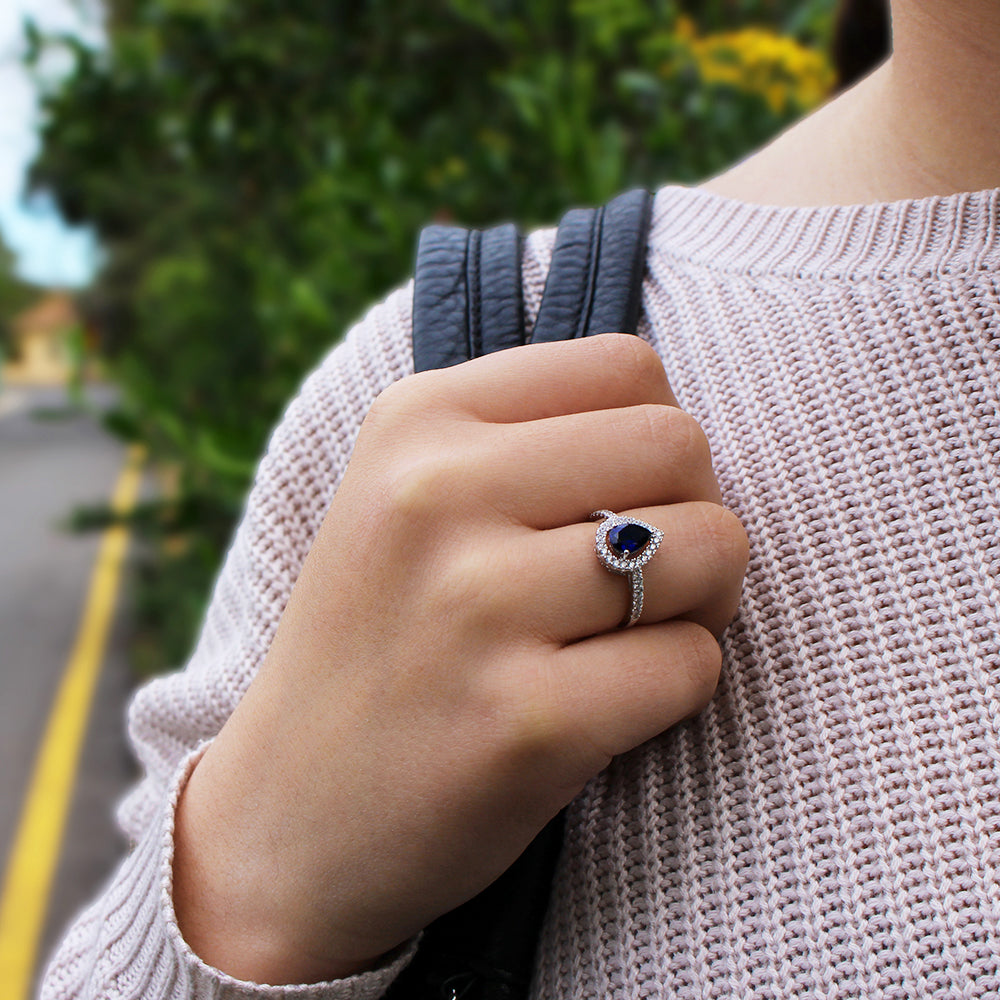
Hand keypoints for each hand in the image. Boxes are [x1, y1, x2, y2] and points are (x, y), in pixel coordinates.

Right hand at [172, 334, 747, 984]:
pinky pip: (692, 665)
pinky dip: (676, 688)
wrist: (285, 818)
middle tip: (650, 579)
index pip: (626, 365)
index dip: (655, 437)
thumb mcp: (402, 499)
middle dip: (697, 511)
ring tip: (637, 637)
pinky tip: (608, 709)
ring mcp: (476, 607)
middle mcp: (435, 494)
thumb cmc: (377, 645)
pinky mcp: (523, 721)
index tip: (622, 501)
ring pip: (710, 548)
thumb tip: (675, 423)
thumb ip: (522, 440)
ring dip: (704, 601)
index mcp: (415, 420)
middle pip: (680, 444)